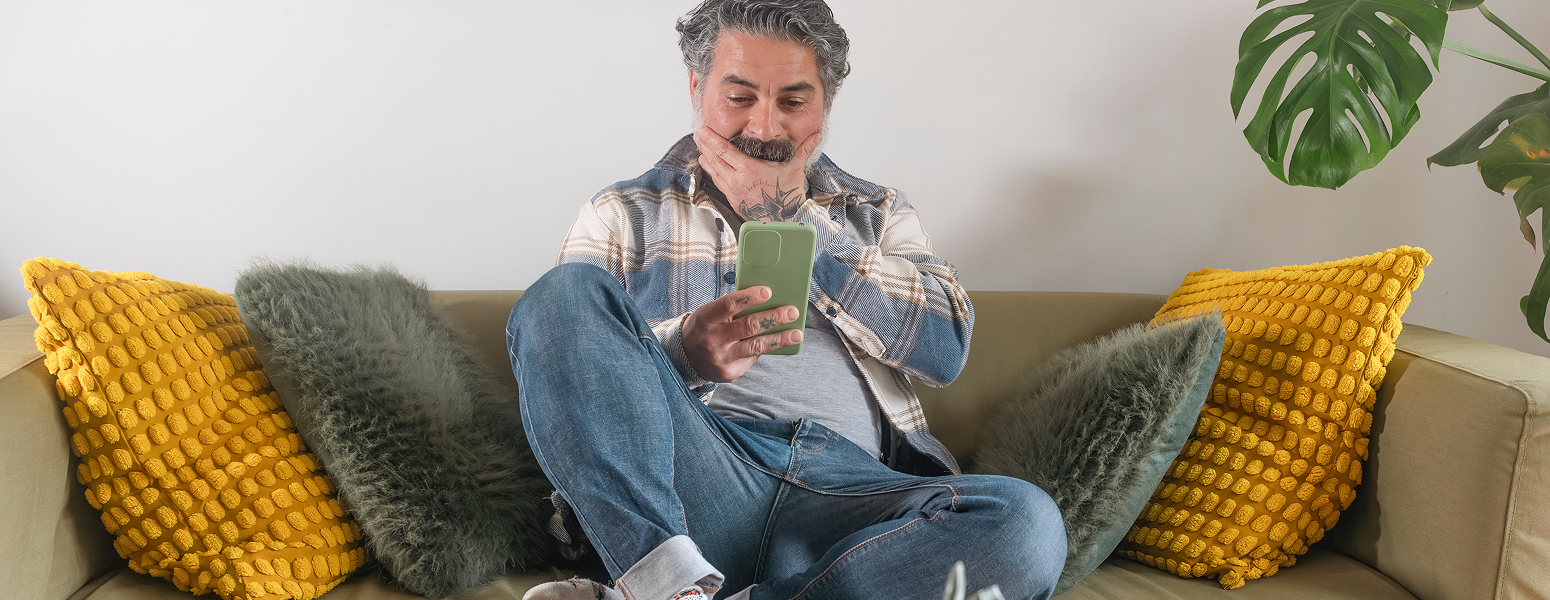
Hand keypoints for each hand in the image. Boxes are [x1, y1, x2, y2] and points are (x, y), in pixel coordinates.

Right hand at [681, 285, 803, 382]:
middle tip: (792, 312)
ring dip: (780, 339)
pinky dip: (764, 350)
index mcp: (706, 319)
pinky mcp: (730, 373)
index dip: (750, 297)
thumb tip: (768, 301)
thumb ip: (733, 309)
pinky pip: (752, 358)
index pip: (729, 305)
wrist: (686, 357)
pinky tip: (774, 344)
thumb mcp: (711, 314)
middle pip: (748, 326)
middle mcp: (713, 340)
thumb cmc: (706, 327)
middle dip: (773, 318)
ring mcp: (721, 359)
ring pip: (756, 346)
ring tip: (797, 333)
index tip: (769, 291)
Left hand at [694, 126, 821, 221]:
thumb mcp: (795, 169)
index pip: (724, 151)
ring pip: (713, 170)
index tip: (703, 130)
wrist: (782, 222)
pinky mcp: (732, 199)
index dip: (711, 139)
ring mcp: (732, 191)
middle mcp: (736, 180)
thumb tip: (816, 135)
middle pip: (714, 158)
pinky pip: (717, 181)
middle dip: (705, 144)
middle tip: (698, 133)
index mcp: (748, 170)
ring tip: (700, 146)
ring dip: (706, 156)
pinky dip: (711, 170)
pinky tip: (707, 164)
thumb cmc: (788, 197)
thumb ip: (803, 149)